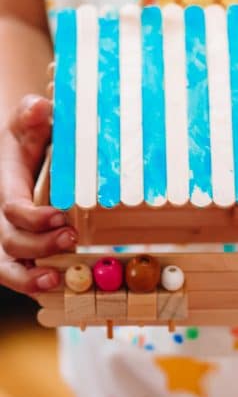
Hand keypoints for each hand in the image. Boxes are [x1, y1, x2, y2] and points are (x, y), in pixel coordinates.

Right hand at [0, 95, 76, 295]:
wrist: (31, 144)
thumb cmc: (33, 133)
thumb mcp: (29, 119)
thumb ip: (32, 114)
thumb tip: (39, 109)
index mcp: (7, 185)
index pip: (12, 208)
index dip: (34, 218)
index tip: (62, 216)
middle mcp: (3, 215)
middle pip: (11, 241)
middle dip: (39, 245)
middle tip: (72, 239)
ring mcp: (10, 234)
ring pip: (6, 265)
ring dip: (28, 277)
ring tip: (54, 280)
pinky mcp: (22, 247)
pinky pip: (19, 272)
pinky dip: (32, 284)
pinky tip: (54, 287)